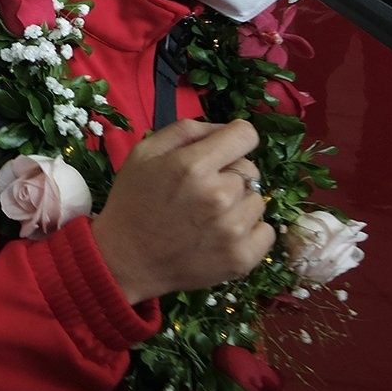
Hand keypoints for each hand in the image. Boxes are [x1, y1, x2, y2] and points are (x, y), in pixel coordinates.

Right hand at [90, 118, 273, 304]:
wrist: (125, 261)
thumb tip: (224, 129)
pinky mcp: (241, 258)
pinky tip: (222, 235)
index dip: (233, 139)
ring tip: (209, 216)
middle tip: (203, 191)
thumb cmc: (132, 202)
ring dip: (239, 204)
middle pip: (250, 169)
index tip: (222, 151)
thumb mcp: (144, 153)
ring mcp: (233, 230)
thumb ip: (186, 131)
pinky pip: (266, 231)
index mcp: (194, 166)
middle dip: (230, 174)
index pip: (246, 134)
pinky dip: (250, 231)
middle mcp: (219, 195)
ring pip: (257, 200)